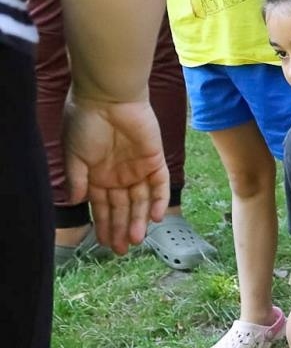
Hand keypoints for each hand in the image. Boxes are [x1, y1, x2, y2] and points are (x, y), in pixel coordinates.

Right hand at [61, 95, 168, 254]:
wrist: (108, 98)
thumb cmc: (86, 122)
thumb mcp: (75, 154)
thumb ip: (77, 179)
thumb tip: (75, 201)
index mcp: (97, 175)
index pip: (102, 207)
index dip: (103, 225)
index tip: (104, 244)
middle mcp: (118, 175)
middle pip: (122, 208)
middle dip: (121, 229)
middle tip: (122, 250)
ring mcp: (137, 169)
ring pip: (140, 202)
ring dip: (139, 220)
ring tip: (136, 240)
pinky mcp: (155, 160)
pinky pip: (159, 185)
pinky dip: (158, 201)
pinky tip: (155, 218)